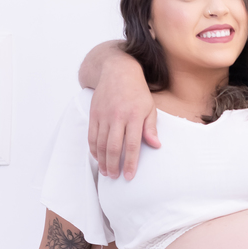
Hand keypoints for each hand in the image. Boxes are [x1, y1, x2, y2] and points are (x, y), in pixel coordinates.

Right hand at [87, 53, 159, 179]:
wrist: (117, 71)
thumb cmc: (137, 92)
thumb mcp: (150, 108)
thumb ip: (151, 128)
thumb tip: (156, 146)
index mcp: (134, 116)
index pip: (132, 145)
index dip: (130, 162)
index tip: (129, 176)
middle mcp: (117, 117)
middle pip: (113, 147)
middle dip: (113, 165)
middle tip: (115, 177)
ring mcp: (103, 115)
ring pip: (100, 143)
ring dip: (102, 160)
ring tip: (106, 172)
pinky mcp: (94, 114)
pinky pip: (91, 135)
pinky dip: (93, 149)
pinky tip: (97, 158)